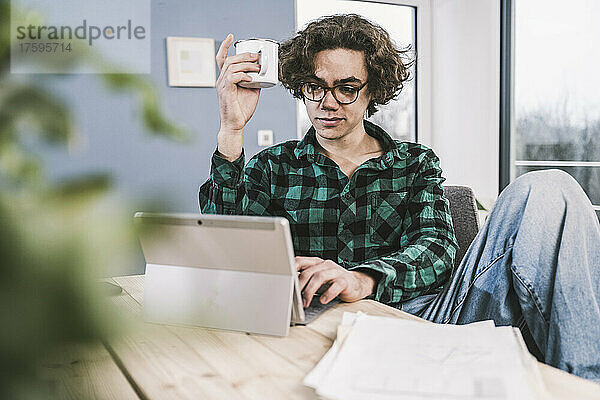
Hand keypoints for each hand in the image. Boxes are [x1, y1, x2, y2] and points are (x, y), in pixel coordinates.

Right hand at [215, 34, 261, 159]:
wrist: (235, 125)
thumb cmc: (241, 110)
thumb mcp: (252, 91)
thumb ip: (255, 80)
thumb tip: (263, 73)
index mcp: (226, 79)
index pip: (221, 59)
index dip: (225, 46)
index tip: (232, 37)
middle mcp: (221, 80)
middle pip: (230, 60)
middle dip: (244, 55)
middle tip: (257, 57)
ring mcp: (222, 85)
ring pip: (232, 66)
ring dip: (247, 65)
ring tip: (257, 68)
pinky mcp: (226, 91)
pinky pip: (233, 77)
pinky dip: (243, 75)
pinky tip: (251, 79)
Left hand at [295, 256, 375, 307]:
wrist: (356, 284)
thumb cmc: (333, 282)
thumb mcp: (318, 280)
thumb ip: (305, 280)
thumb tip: (288, 289)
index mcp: (317, 263)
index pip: (300, 261)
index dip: (290, 270)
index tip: (284, 282)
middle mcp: (326, 264)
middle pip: (308, 272)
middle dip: (300, 287)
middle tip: (295, 300)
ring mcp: (336, 271)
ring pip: (320, 277)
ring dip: (310, 291)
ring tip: (306, 303)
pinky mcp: (345, 281)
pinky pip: (336, 285)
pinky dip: (328, 293)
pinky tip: (323, 301)